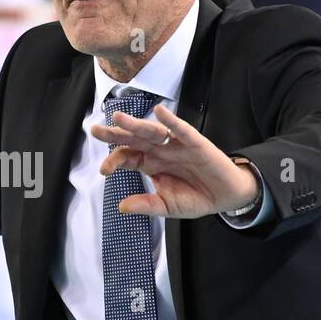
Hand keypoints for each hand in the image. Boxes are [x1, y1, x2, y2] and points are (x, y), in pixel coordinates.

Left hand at [91, 104, 259, 218]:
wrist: (225, 197)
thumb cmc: (195, 197)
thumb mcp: (167, 206)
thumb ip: (146, 205)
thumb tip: (121, 207)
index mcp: (150, 164)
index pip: (127, 157)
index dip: (114, 161)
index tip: (104, 171)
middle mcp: (160, 151)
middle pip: (134, 139)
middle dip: (115, 133)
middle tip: (95, 130)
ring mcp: (176, 145)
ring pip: (153, 131)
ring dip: (136, 124)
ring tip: (118, 119)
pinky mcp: (196, 144)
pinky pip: (182, 130)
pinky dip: (171, 121)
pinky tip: (160, 112)